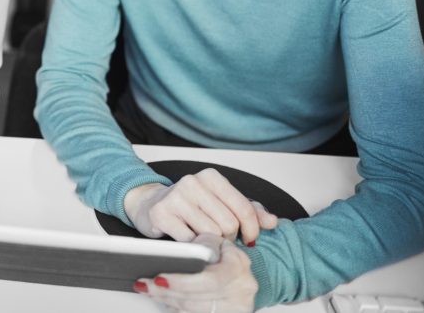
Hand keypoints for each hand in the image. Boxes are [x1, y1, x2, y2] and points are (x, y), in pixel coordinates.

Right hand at [124, 169, 277, 243]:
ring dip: (211, 243)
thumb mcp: (221, 203)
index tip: (249, 239)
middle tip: (220, 238)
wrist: (150, 204)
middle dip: (228, 237)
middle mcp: (192, 182)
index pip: (243, 207)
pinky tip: (189, 241)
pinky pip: (190, 241)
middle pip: (228, 224)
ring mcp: (176, 197)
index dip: (251, 229)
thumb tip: (272, 221)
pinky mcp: (162, 214)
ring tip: (203, 238)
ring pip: (210, 234)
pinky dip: (194, 247)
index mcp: (211, 177)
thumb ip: (249, 211)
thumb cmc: (190, 206)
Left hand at [134, 234, 256, 312]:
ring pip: (194, 310)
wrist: (239, 270)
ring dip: (168, 301)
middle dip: (166, 292)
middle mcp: (242, 290)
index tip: (159, 278)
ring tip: (149, 290)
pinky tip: (165, 299)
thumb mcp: (215, 241)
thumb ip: (201, 245)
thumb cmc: (222, 253)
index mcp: (238, 267)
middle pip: (197, 298)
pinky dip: (177, 309)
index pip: (209, 280)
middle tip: (144, 284)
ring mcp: (237, 307)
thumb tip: (178, 254)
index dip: (182, 282)